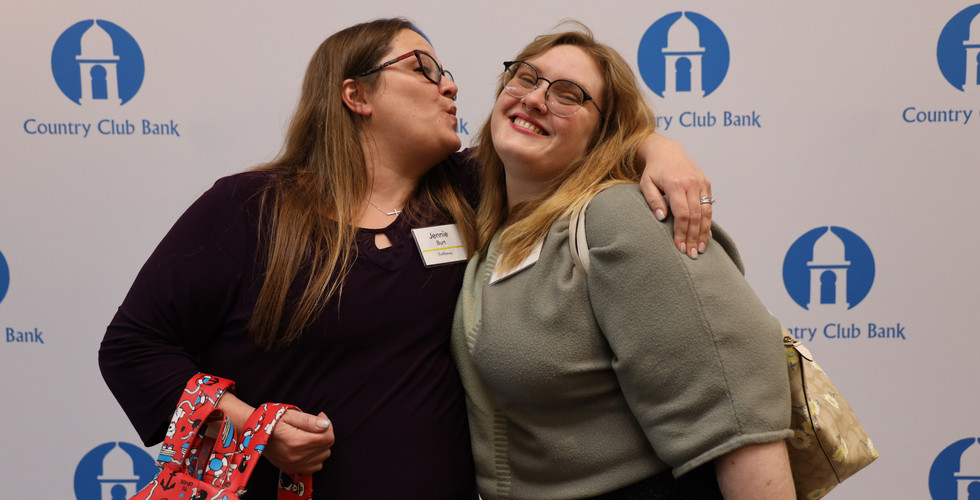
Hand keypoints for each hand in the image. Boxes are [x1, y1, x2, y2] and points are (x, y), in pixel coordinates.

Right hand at [263, 410, 334, 474]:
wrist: (254, 435)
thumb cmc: (272, 421)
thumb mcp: (290, 415)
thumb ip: (310, 420)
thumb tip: (326, 425)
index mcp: (297, 441)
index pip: (327, 437)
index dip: (328, 425)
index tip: (320, 417)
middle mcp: (297, 456)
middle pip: (327, 447)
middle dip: (325, 434)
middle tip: (315, 424)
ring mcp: (294, 465)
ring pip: (323, 456)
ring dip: (321, 446)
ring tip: (310, 435)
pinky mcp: (292, 469)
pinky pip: (315, 467)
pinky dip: (316, 457)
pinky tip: (308, 447)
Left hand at [637, 134, 712, 258]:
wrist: (667, 151)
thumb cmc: (653, 171)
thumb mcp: (646, 184)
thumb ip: (653, 200)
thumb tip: (661, 218)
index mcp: (675, 183)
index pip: (682, 213)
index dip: (681, 232)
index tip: (679, 246)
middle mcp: (691, 183)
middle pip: (695, 216)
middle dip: (694, 237)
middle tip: (691, 254)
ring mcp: (701, 182)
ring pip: (706, 212)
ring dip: (704, 233)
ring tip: (700, 249)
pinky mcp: (706, 183)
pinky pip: (709, 206)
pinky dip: (708, 222)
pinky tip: (706, 236)